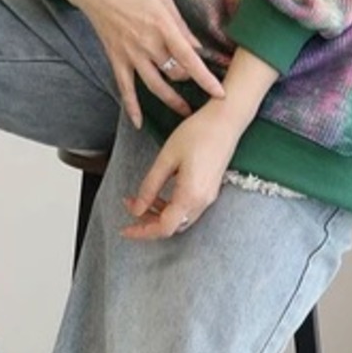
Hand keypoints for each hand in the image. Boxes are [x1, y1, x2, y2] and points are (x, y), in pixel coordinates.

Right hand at [46, 0, 225, 127]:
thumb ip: (180, 24)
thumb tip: (195, 46)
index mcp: (163, 26)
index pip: (189, 59)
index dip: (205, 79)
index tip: (220, 94)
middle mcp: (147, 44)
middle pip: (175, 73)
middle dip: (189, 80)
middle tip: (198, 83)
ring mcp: (130, 54)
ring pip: (155, 85)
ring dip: (171, 100)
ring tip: (185, 112)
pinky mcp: (116, 58)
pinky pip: (125, 88)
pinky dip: (131, 106)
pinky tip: (138, 123)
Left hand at [121, 100, 246, 239]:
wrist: (226, 120)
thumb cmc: (198, 133)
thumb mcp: (166, 159)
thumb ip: (150, 187)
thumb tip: (136, 209)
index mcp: (190, 195)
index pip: (164, 228)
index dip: (142, 232)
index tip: (125, 229)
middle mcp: (202, 201)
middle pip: (172, 227)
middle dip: (147, 222)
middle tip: (129, 206)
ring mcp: (208, 197)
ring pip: (179, 219)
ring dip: (158, 214)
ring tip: (139, 198)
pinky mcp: (210, 190)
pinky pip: (187, 208)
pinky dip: (170, 206)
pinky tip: (158, 193)